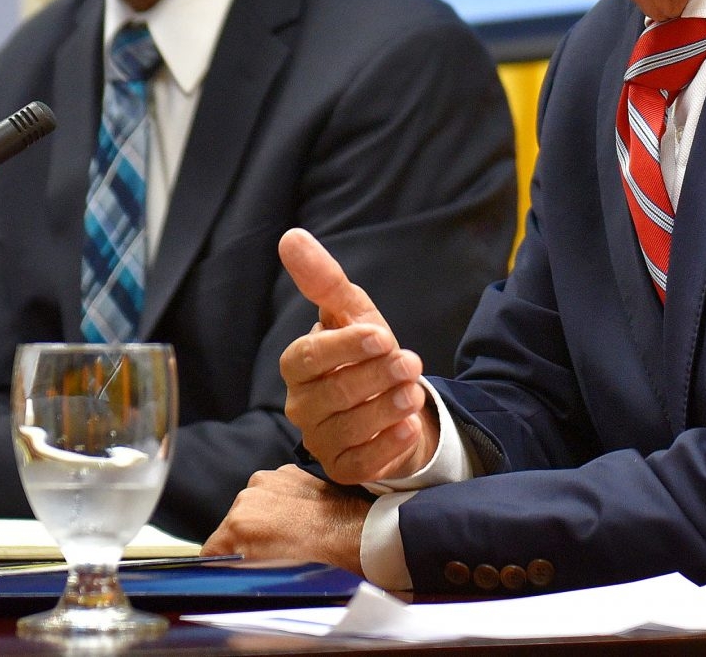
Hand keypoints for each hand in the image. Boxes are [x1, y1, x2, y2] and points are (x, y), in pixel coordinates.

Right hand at [203, 466, 368, 572]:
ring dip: (263, 519)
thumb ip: (240, 568)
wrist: (356, 532)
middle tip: (268, 555)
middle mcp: (248, 495)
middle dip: (244, 540)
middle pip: (232, 524)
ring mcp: (269, 479)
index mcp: (239, 524)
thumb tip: (226, 570)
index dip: (219, 563)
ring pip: (252, 505)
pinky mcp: (288, 470)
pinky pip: (273, 491)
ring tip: (289, 534)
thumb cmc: (320, 559)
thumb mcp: (270, 575)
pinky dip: (280, 503)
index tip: (228, 569)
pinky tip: (299, 517)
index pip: (211, 549)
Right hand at [277, 228, 436, 483]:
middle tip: (410, 362)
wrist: (392, 398)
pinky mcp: (342, 469)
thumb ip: (324, 279)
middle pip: (332, 394)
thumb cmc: (366, 350)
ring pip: (349, 430)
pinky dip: (388, 446)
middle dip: (375, 377)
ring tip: (414, 393)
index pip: (308, 357)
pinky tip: (409, 428)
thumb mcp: (353, 311)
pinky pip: (361, 464)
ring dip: (386, 409)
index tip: (382, 336)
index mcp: (298, 364)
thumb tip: (290, 236)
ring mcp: (319, 439)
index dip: (344, 347)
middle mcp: (301, 404)